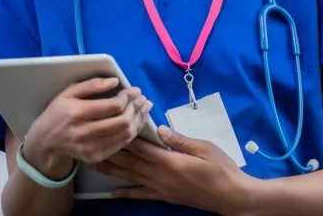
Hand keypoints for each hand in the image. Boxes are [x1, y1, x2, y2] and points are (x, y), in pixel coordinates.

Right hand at [23, 77, 152, 177]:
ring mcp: (91, 148)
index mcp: (77, 113)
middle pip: (123, 121)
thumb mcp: (68, 94)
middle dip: (137, 108)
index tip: (135, 90)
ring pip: (126, 134)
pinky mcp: (96, 157)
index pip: (113, 106)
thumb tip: (115, 81)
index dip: (128, 97)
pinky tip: (137, 121)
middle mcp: (84, 132)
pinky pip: (121, 144)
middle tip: (143, 99)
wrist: (45, 143)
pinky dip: (133, 132)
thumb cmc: (58, 114)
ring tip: (144, 108)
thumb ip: (91, 85)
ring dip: (139, 120)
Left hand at [98, 126, 252, 214]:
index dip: (126, 137)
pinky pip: (141, 194)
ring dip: (112, 171)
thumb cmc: (221, 169)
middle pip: (130, 163)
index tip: (112, 127)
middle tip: (92, 144)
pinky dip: (126, 193)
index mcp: (170, 161)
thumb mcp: (205, 148)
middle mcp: (160, 176)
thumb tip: (159, 130)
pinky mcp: (164, 196)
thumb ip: (180, 140)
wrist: (230, 195)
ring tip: (94, 164)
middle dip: (111, 153)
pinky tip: (114, 192)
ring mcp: (160, 188)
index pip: (142, 147)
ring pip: (131, 178)